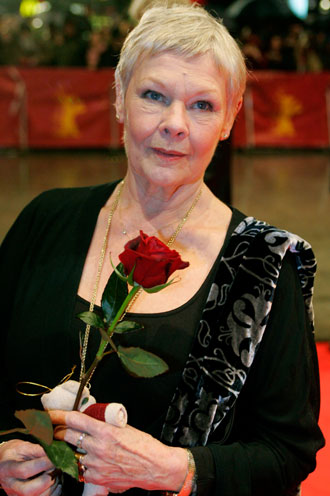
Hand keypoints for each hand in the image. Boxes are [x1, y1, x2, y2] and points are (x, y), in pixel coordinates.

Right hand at [0, 440, 60, 495]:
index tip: (54, 459)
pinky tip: (56, 484)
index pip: (24, 470)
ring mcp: (16, 495)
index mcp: (7, 469)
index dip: (42, 465)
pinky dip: (52, 494)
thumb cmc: (17, 453)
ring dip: (51, 488)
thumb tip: (54, 454)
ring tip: (56, 475)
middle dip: (46, 480)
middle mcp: (10, 485)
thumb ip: (38, 450)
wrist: (7, 462)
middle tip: (56, 469)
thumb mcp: (24, 447)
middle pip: (28, 491)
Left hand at [49, 410, 186, 493]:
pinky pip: (84, 470)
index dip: (59, 415)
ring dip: (76, 450)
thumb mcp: (124, 427)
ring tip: (86, 448)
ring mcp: (96, 465)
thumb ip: (104, 424)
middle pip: (68, 436)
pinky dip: (86, 465)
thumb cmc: (143, 445)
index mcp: (105, 431)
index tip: (50, 414)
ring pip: (75, 454)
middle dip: (61, 432)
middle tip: (58, 430)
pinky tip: (96, 461)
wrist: (156, 467)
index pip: (74, 420)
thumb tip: (90, 419)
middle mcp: (98, 448)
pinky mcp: (98, 479)